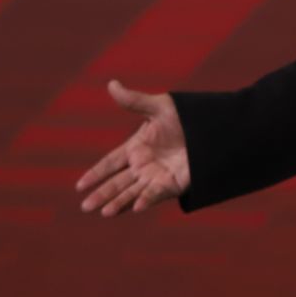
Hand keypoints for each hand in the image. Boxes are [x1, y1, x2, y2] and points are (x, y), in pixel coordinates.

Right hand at [76, 80, 190, 216]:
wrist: (216, 128)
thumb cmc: (187, 116)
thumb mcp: (159, 107)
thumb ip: (134, 101)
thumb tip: (111, 84)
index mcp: (136, 147)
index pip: (110, 163)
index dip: (95, 174)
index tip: (79, 186)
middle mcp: (143, 165)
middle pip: (117, 182)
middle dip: (102, 194)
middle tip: (85, 206)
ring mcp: (157, 176)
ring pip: (133, 191)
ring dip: (119, 202)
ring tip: (104, 212)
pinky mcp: (173, 184)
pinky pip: (157, 193)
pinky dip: (146, 199)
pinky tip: (136, 207)